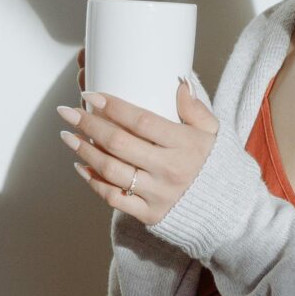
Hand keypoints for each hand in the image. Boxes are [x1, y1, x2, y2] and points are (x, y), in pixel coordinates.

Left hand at [57, 56, 217, 228]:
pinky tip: (81, 166)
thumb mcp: (213, 133)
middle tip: (67, 112)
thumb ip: (195, 108)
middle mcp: (169, 169)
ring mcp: (157, 194)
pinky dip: (93, 181)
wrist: (226, 211)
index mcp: (185, 145)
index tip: (91, 95)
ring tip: (68, 136)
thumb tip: (179, 81)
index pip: (141, 121)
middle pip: (119, 144)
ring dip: (85, 151)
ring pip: (111, 170)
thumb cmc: (214, 165)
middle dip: (88, 125)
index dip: (113, 107)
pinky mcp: (149, 214)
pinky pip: (113, 198)